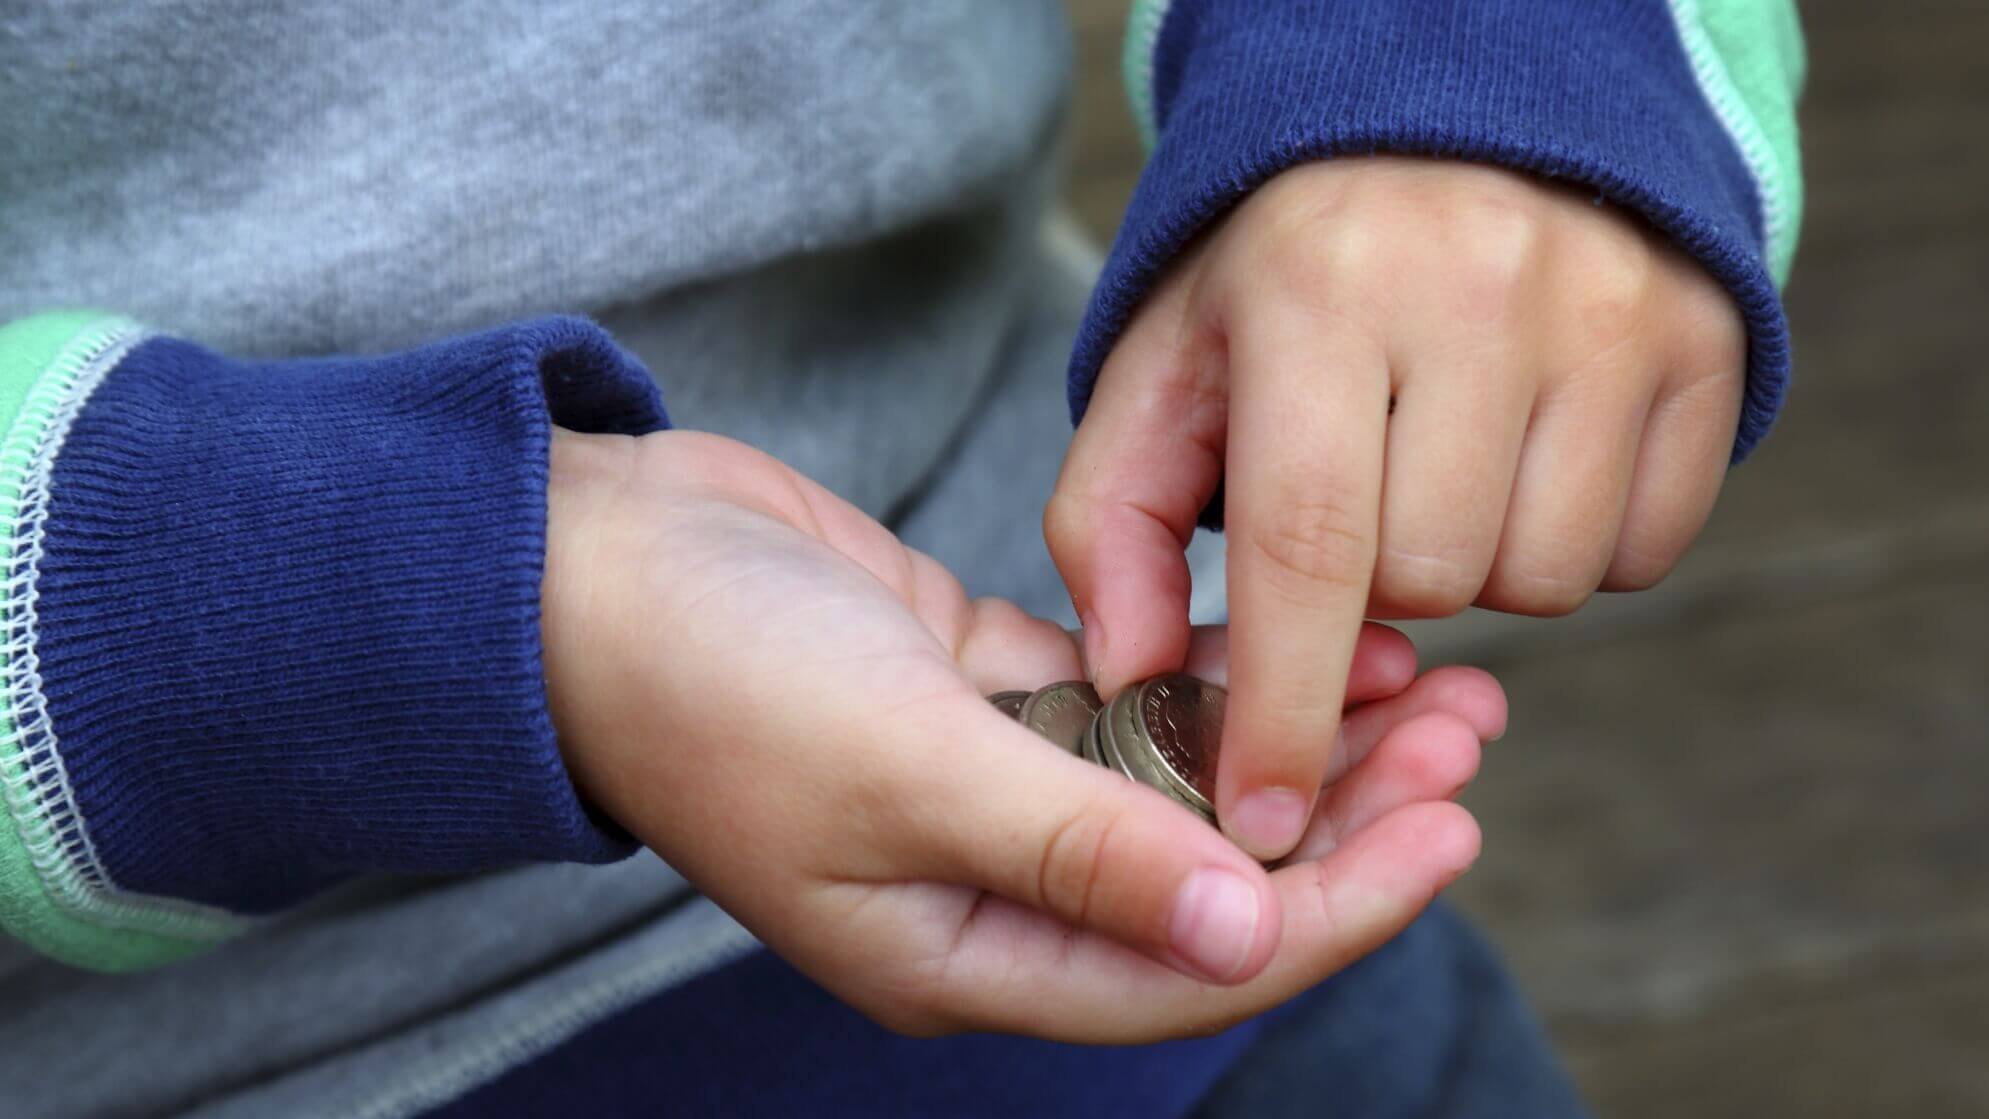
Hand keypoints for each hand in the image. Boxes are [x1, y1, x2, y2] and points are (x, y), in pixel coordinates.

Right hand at [540, 427, 1503, 1040]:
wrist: (584, 564)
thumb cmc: (711, 680)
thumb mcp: (904, 773)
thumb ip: (1079, 850)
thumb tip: (1244, 933)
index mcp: (961, 948)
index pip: (1188, 962)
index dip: (1332, 906)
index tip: (1452, 830)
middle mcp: (988, 882)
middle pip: (1207, 874)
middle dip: (1345, 814)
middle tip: (1468, 734)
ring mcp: (988, 784)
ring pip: (1182, 781)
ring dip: (1296, 734)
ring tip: (1429, 674)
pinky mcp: (982, 690)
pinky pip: (1130, 700)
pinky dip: (1212, 673)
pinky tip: (1304, 634)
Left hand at [1049, 156, 1745, 860]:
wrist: (1445, 135)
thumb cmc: (1280, 285)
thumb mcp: (1163, 374)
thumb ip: (1109, 526)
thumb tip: (1130, 680)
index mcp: (1320, 291)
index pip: (1309, 547)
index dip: (1285, 707)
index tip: (1264, 820)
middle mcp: (1479, 288)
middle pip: (1433, 582)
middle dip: (1375, 589)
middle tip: (1357, 501)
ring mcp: (1611, 311)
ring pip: (1544, 581)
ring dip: (1476, 572)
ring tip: (1436, 472)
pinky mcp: (1704, 344)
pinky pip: (1642, 550)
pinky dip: (1574, 545)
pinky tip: (1522, 463)